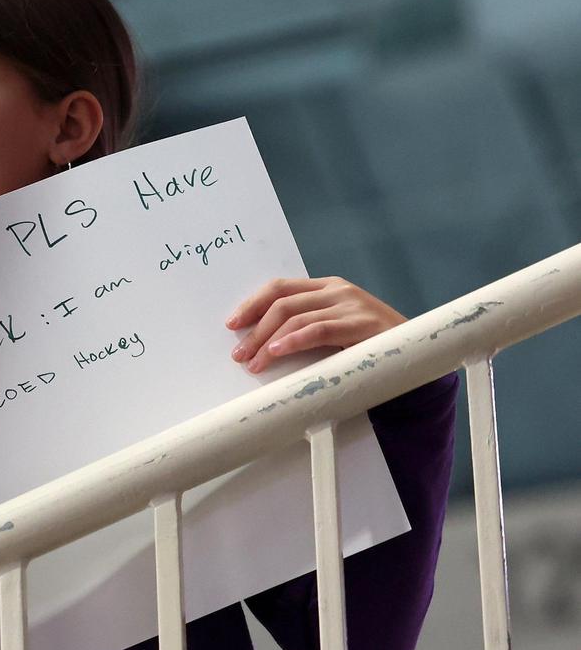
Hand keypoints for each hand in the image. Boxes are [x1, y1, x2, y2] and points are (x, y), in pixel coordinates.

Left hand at [226, 276, 405, 373]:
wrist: (417, 356)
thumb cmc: (369, 348)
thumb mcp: (334, 332)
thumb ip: (305, 328)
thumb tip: (261, 345)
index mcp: (327, 288)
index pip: (280, 287)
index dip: (252, 304)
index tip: (232, 324)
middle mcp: (338, 290)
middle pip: (282, 302)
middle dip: (255, 329)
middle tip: (238, 353)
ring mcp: (351, 305)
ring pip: (296, 317)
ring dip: (268, 342)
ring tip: (253, 362)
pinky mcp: (362, 324)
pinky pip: (319, 329)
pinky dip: (294, 340)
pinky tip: (277, 352)